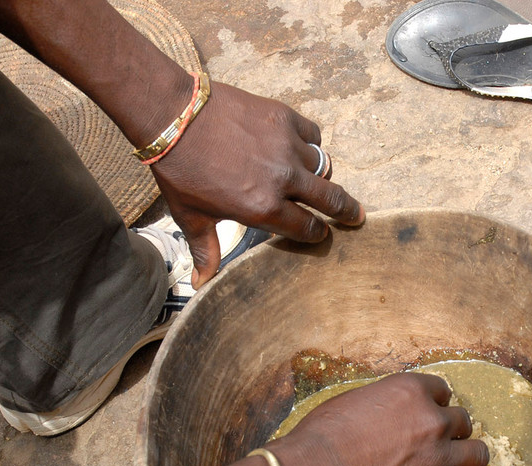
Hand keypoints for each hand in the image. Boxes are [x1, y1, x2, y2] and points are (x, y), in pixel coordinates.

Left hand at [148, 81, 365, 286]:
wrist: (173, 115)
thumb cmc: (180, 170)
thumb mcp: (192, 216)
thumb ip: (206, 250)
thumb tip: (200, 283)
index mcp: (263, 209)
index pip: (306, 228)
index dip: (315, 234)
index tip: (321, 234)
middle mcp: (283, 179)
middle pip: (331, 199)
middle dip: (347, 211)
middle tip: (358, 216)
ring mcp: (287, 146)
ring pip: (322, 165)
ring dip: (320, 175)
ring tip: (317, 179)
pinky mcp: (284, 117)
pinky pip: (312, 134)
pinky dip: (309, 143)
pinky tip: (298, 148)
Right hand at [268, 373, 489, 465]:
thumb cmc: (322, 436)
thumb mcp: (353, 401)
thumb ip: (381, 404)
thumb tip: (384, 415)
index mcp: (410, 390)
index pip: (442, 391)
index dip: (435, 405)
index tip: (426, 416)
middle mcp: (432, 419)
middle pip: (463, 421)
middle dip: (451, 431)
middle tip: (436, 444)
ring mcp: (438, 456)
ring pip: (478, 453)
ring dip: (467, 458)